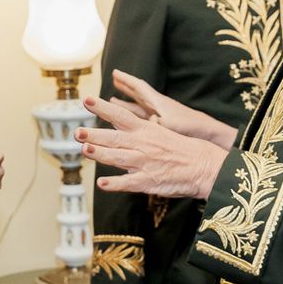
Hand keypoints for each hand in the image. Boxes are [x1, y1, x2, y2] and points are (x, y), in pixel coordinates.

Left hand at [78, 94, 227, 199]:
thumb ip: (137, 132)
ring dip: (100, 154)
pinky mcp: (149, 181)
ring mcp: (145, 163)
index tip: (86, 100)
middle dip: (95, 134)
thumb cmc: (183, 150)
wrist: (205, 166)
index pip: (120, 116)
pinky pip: (129, 183)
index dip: (102, 108)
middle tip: (77, 131)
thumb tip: (117, 126)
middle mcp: (143, 144)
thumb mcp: (160, 133)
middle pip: (114, 137)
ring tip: (84, 150)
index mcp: (146, 130)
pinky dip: (115, 183)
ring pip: (118, 157)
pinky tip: (102, 183)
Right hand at [109, 69, 236, 148]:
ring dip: (126, 104)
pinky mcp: (163, 127)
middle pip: (137, 94)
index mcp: (159, 103)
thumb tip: (148, 119)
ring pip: (138, 107)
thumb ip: (158, 123)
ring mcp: (160, 116)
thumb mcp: (173, 125)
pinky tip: (127, 123)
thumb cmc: (192, 128)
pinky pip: (142, 120)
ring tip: (113, 100)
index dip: (126, 80)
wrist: (208, 134)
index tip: (115, 72)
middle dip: (125, 87)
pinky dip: (132, 119)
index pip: (139, 87)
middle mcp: (158, 107)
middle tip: (113, 79)